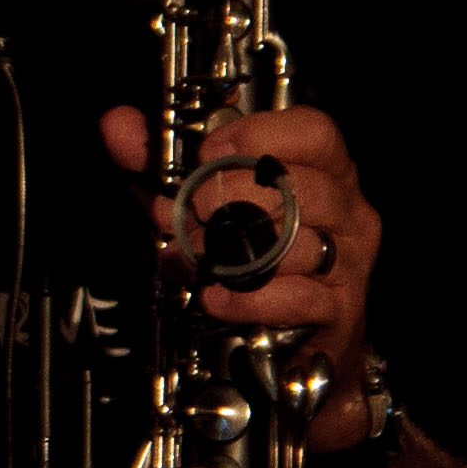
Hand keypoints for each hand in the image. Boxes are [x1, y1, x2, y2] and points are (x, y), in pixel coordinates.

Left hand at [101, 100, 384, 447]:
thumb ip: (159, 163)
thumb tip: (117, 125)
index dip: (261, 134)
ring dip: (232, 252)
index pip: (315, 132)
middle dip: (230, 198)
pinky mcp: (339, 310)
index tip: (211, 151)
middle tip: (190, 212)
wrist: (288, 342)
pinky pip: (297, 296)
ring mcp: (349, 262)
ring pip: (295, 243)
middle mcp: (347, 211)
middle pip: (299, 186)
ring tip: (196, 258)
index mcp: (325, 172)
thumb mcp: (196, 201)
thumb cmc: (250, 255)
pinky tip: (216, 297)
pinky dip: (248, 298)